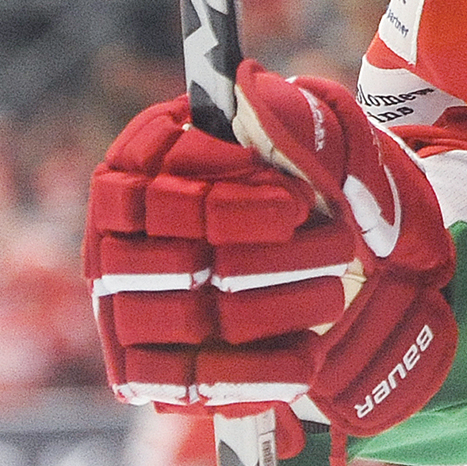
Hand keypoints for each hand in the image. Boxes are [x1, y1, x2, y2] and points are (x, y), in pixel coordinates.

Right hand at [85, 64, 456, 465]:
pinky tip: (307, 361)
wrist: (351, 263)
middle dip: (268, 253)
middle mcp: (115, 238)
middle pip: (174, 250)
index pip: (144, 171)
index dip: (218, 185)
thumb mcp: (328, 142)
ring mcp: (124, 308)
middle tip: (339, 244)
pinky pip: (183, 382)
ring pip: (187, 314)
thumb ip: (291, 117)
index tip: (294, 200)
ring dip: (274, 307)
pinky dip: (252, 374)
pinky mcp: (147, 371)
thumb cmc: (324, 187)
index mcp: (141, 168)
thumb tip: (244, 83)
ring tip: (335, 292)